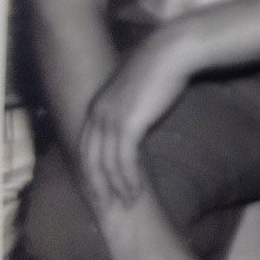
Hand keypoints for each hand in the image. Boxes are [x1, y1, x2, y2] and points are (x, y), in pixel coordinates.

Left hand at [80, 26, 192, 209]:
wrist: (173, 51)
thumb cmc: (161, 68)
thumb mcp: (135, 91)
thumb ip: (127, 108)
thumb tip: (132, 125)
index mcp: (97, 105)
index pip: (85, 146)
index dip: (90, 170)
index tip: (97, 188)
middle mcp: (98, 114)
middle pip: (89, 160)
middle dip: (97, 186)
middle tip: (106, 207)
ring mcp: (111, 119)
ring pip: (106, 164)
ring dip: (117, 187)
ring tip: (128, 204)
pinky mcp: (128, 125)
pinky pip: (124, 161)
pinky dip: (129, 179)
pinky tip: (137, 190)